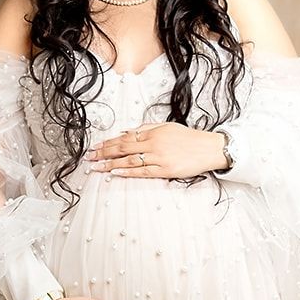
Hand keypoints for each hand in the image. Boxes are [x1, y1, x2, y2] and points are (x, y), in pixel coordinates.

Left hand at [86, 123, 227, 179]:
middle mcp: (154, 144)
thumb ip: (145, 128)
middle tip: (90, 157)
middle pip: (123, 148)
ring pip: (130, 160)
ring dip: (111, 164)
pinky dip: (128, 172)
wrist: (209, 148)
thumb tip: (125, 132)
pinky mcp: (166, 170)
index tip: (95, 147)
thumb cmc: (188, 138)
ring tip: (97, 167)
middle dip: (104, 153)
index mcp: (153, 132)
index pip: (125, 137)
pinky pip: (143, 172)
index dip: (108, 142)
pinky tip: (116, 172)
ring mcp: (159, 158)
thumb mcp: (166, 127)